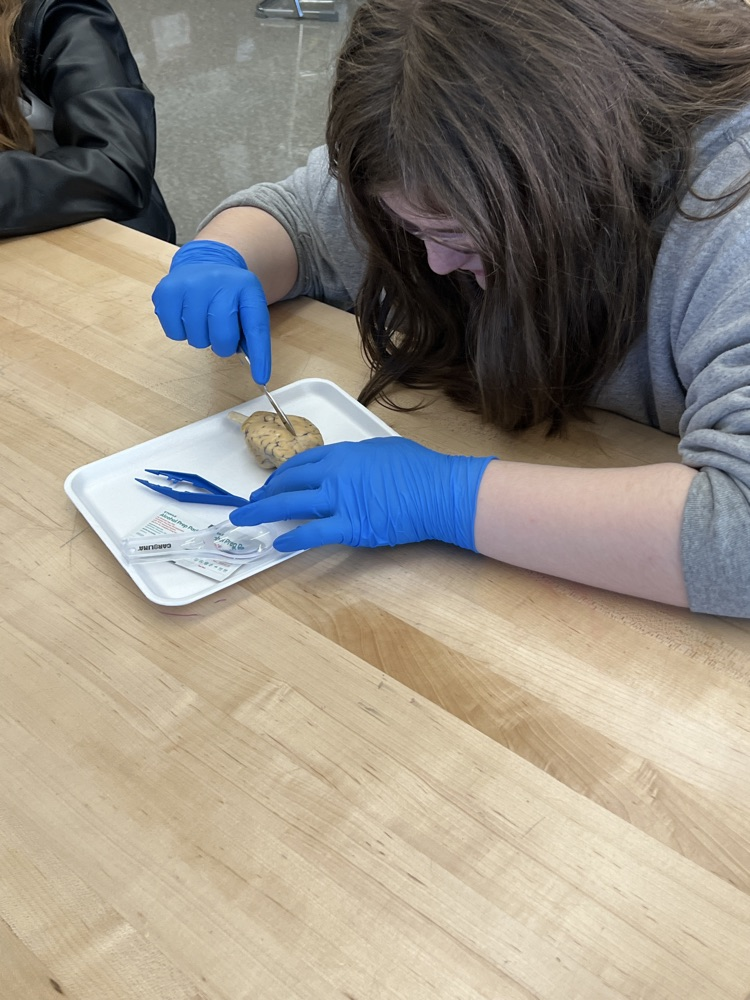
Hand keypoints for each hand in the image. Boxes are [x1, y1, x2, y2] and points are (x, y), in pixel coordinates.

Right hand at [152, 240, 270, 383]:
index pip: (256, 327)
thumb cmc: (228, 294)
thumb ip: (251, 334)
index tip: (261, 378)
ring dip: (201, 338)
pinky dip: (180, 332)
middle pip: (222, 336)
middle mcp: (219, 281)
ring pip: (197, 338)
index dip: (259, 356)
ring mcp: (191, 284)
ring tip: (203, 320)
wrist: (205, 263)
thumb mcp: (247, 306)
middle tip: (220, 335)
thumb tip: (256, 369)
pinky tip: (186, 316)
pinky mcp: (167, 291)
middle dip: (223, 346)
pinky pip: (174, 333)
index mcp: (246, 287)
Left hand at [229, 437, 495, 551]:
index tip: (272, 483)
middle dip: (265, 493)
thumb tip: (346, 467)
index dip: (282, 474)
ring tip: (245, 519)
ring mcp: (340, 501)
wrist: (439, 491)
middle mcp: (334, 474)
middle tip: (250, 501)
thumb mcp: (382, 450)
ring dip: (263, 512)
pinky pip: (312, 533)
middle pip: (289, 482)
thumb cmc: (420, 469)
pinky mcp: (350, 527)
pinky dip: (292, 539)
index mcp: (343, 453)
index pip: (301, 463)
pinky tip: (278, 544)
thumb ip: (357, 458)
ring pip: (290, 505)